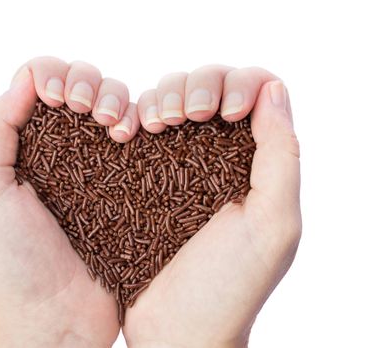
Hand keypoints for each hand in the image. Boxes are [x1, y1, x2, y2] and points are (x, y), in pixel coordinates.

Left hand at [0, 57, 136, 346]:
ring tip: (118, 130)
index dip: (54, 75)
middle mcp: (67, 149)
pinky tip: (146, 133)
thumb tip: (26, 77)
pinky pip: (147, 140)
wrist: (57, 316)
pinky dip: (147, 123)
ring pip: (120, 105)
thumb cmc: (12, 259)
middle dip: (90, 84)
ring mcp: (104, 166)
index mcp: (28, 144)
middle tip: (91, 112)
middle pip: (85, 86)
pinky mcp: (135, 185)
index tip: (60, 99)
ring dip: (121, 100)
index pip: (41, 83)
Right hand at [122, 67, 300, 347]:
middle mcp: (217, 155)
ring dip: (160, 96)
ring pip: (169, 97)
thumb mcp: (273, 224)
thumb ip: (281, 156)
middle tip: (181, 118)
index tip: (222, 114)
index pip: (253, 90)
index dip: (237, 84)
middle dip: (194, 85)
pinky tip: (126, 131)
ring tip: (152, 126)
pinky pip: (135, 124)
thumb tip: (273, 87)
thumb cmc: (230, 285)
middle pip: (208, 84)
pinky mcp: (139, 175)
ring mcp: (175, 163)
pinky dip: (131, 114)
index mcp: (255, 161)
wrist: (176, 329)